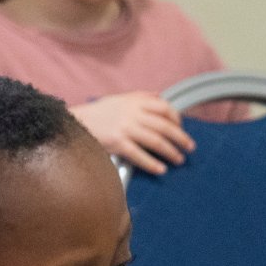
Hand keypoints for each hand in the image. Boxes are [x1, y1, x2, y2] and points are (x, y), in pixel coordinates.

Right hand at [71, 91, 195, 174]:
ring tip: (179, 160)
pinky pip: (140, 155)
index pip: (164, 108)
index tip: (181, 128)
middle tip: (190, 147)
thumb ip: (140, 97)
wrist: (75, 122)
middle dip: (180, 138)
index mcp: (134, 101)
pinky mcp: (118, 143)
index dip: (176, 119)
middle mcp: (132, 113)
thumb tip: (160, 95)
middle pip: (164, 126)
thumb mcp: (120, 98)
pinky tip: (161, 170)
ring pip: (156, 141)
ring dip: (171, 152)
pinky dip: (152, 164)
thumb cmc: (99, 113)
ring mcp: (125, 128)